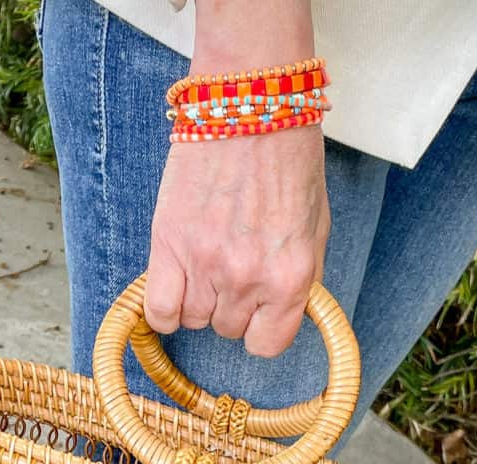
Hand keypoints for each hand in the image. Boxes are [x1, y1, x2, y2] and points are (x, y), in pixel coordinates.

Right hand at [143, 0, 327, 357]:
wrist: (249, 105)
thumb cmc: (288, 160)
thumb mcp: (316, 227)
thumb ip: (301, 278)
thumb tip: (284, 314)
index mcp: (291, 276)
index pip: (266, 345)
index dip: (261, 330)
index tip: (258, 312)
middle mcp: (248, 278)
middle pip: (227, 329)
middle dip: (231, 305)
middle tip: (232, 266)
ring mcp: (206, 263)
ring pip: (193, 319)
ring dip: (198, 300)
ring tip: (205, 262)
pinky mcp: (168, 244)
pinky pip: (159, 311)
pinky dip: (164, 309)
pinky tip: (174, 287)